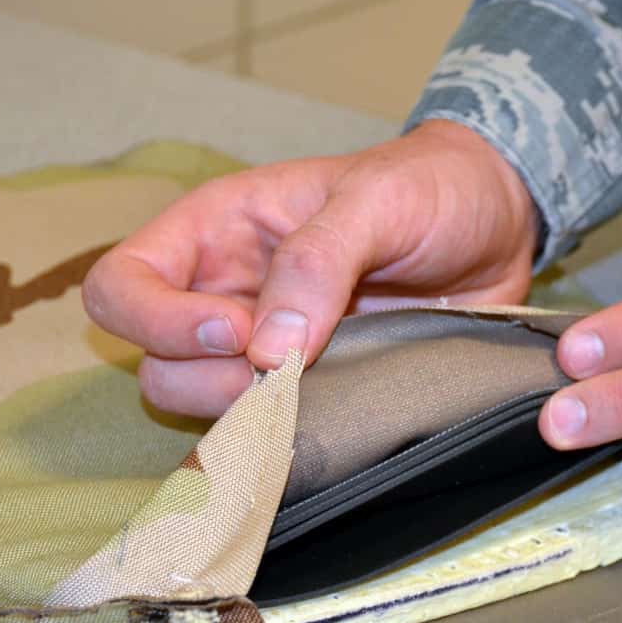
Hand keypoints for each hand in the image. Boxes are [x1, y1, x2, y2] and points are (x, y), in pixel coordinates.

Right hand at [82, 121, 537, 416]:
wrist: (499, 222)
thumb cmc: (431, 187)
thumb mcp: (377, 201)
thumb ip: (320, 260)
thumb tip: (267, 349)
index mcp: (218, 230)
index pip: (122, 285)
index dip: (158, 321)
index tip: (239, 333)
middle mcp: (225, 291)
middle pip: (152, 361)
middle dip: (206, 378)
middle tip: (284, 373)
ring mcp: (264, 346)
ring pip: (200, 405)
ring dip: (244, 412)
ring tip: (312, 391)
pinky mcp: (311, 387)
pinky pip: (267, 428)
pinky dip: (286, 435)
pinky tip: (331, 417)